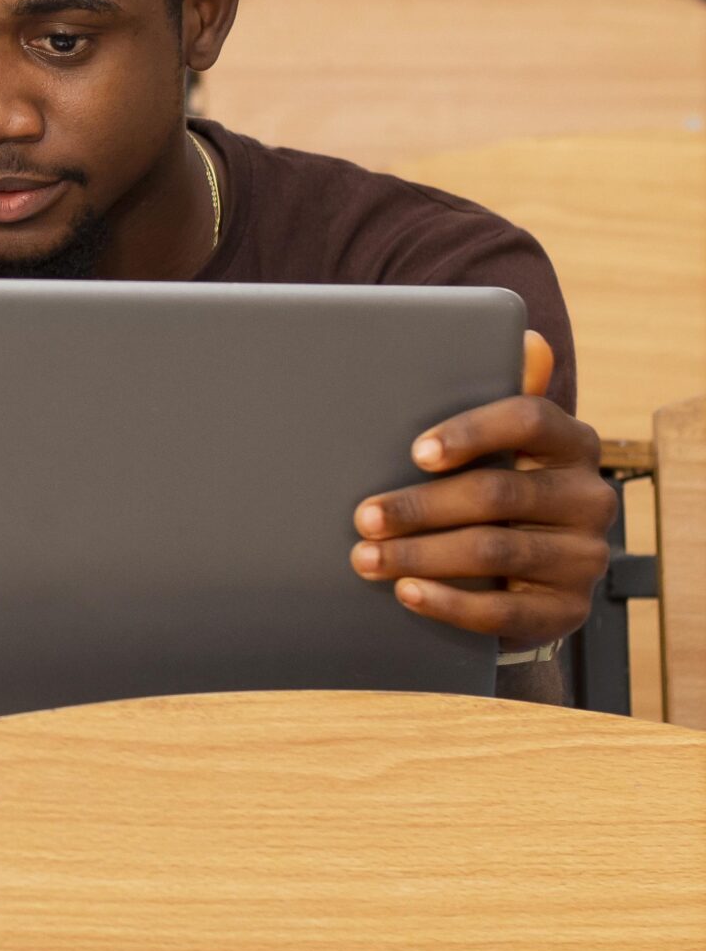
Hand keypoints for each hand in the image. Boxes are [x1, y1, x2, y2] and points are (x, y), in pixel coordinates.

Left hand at [350, 331, 616, 646]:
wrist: (515, 573)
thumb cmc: (484, 487)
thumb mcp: (485, 444)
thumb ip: (492, 390)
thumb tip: (529, 338)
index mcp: (570, 442)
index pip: (530, 418)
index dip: (471, 432)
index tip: (414, 451)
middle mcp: (589, 497)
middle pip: (497, 493)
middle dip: (419, 505)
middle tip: (362, 516)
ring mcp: (584, 557)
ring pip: (495, 552)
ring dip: (420, 555)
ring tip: (365, 557)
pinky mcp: (567, 610)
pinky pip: (507, 611)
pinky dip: (449, 602)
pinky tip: (407, 591)